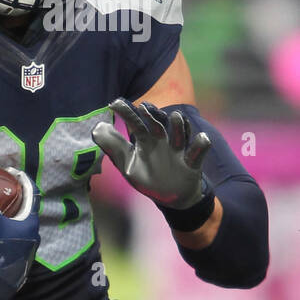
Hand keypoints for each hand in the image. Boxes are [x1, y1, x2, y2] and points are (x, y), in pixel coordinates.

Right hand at [0, 166, 39, 299]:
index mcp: (30, 224)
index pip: (32, 195)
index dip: (23, 181)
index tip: (11, 172)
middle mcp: (31, 238)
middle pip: (25, 213)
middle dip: (14, 201)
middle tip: (0, 192)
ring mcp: (23, 254)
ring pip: (17, 230)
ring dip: (7, 220)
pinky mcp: (13, 265)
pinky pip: (9, 243)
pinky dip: (1, 235)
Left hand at [92, 99, 209, 208]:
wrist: (171, 196)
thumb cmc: (147, 176)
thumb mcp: (127, 163)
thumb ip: (113, 146)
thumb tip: (97, 128)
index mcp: (145, 141)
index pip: (135, 124)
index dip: (126, 114)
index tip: (113, 103)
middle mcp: (162, 142)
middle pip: (158, 125)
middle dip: (152, 116)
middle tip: (143, 107)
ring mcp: (178, 151)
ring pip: (180, 134)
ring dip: (179, 126)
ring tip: (176, 116)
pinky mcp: (192, 163)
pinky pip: (198, 152)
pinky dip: (200, 145)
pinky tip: (202, 138)